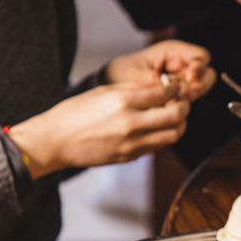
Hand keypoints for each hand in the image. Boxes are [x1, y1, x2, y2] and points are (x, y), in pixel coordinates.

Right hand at [7, 81, 189, 178]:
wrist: (55, 142)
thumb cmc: (74, 113)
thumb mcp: (103, 91)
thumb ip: (134, 88)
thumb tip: (158, 84)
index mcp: (123, 102)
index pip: (164, 93)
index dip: (176, 88)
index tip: (177, 86)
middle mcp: (131, 123)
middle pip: (176, 115)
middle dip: (185, 106)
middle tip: (183, 101)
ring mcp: (132, 143)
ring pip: (173, 135)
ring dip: (180, 124)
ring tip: (175, 117)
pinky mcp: (130, 157)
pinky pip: (158, 146)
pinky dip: (165, 136)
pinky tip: (159, 128)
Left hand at [105, 40, 215, 100]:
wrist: (115, 83)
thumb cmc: (123, 70)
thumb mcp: (132, 72)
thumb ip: (148, 79)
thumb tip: (164, 88)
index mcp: (173, 52)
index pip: (200, 55)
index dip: (200, 66)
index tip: (191, 77)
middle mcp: (182, 65)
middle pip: (207, 73)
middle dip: (201, 84)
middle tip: (190, 93)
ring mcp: (182, 81)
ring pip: (200, 88)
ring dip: (193, 95)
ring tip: (181, 101)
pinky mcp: (179, 95)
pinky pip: (188, 99)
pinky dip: (183, 104)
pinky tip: (173, 107)